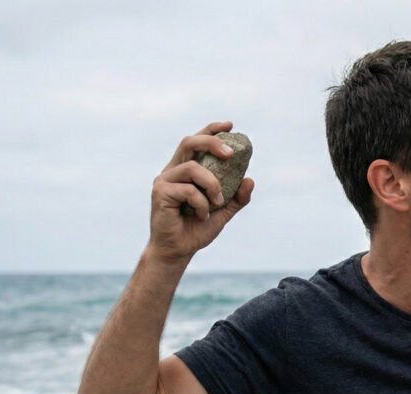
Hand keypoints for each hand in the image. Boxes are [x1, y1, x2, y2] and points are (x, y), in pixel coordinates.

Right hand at [148, 121, 254, 263]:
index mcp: (186, 170)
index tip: (230, 125)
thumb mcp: (223, 212)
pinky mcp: (160, 193)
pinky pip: (188, 190)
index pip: (197, 142)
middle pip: (189, 142)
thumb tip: (251, 180)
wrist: (179, 251)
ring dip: (212, 184)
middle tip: (231, 154)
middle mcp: (173, 170)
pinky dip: (202, 203)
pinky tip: (203, 215)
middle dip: (212, 143)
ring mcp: (164, 180)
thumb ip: (236, 197)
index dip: (211, 130)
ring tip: (218, 202)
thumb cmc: (197, 229)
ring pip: (192, 168)